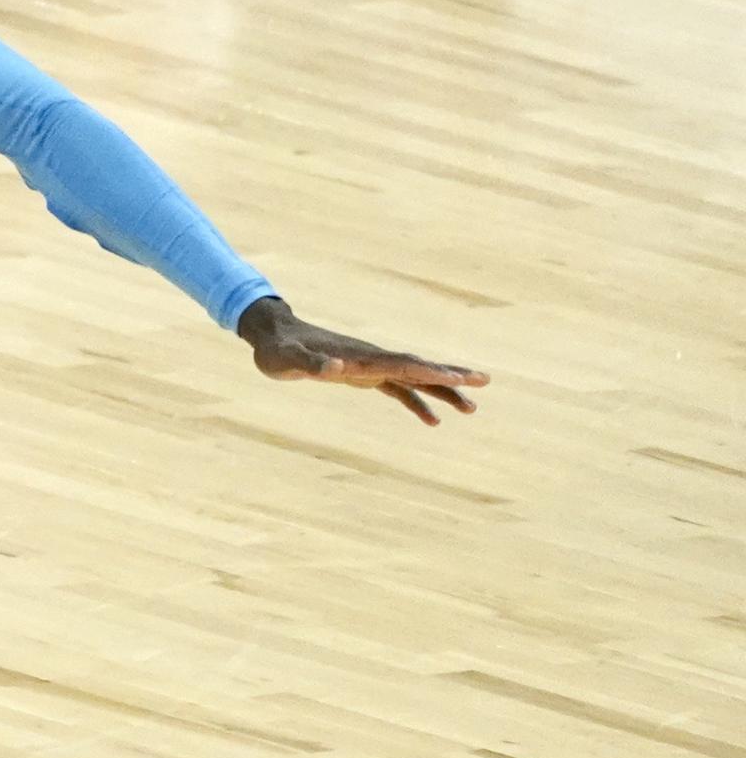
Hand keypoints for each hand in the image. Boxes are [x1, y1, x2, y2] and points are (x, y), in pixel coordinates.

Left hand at [237, 297, 486, 426]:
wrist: (273, 336)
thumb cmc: (278, 350)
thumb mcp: (289, 359)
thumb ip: (311, 364)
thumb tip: (337, 370)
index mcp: (360, 357)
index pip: (402, 364)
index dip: (430, 371)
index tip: (458, 377)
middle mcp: (371, 359)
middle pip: (419, 367)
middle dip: (451, 376)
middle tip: (485, 382)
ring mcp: (370, 366)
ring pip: (414, 379)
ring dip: (442, 392)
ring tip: (471, 408)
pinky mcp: (362, 375)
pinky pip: (398, 390)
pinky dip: (416, 403)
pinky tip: (433, 421)